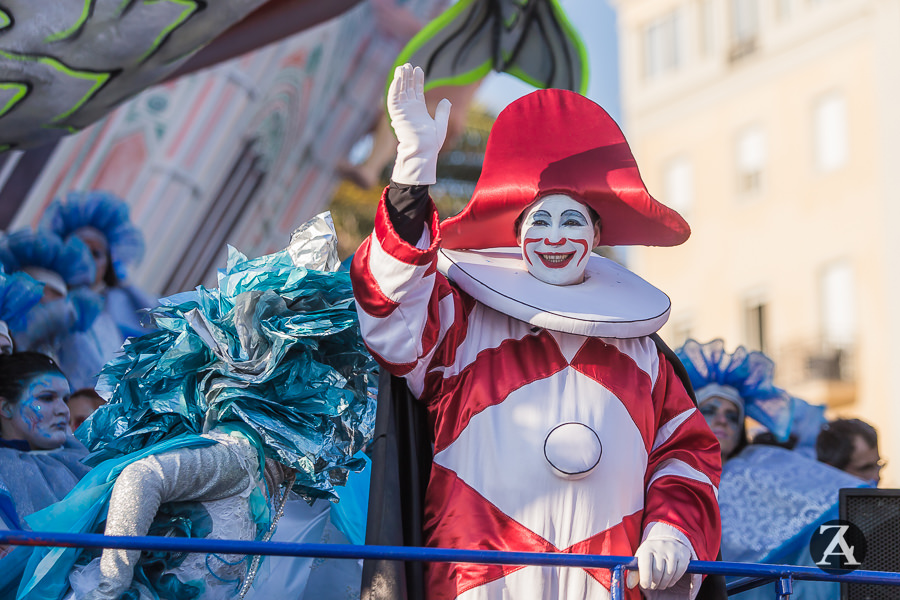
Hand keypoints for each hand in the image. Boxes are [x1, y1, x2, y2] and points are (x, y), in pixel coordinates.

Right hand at [388, 63, 450, 184]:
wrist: (423, 151)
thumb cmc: (431, 143)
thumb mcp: (441, 125)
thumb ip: (442, 112)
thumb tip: (447, 100)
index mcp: (419, 111)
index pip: (416, 92)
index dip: (417, 80)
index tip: (419, 69)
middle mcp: (409, 110)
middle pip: (407, 89)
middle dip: (407, 77)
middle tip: (408, 64)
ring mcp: (402, 112)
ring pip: (399, 92)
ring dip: (400, 80)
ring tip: (403, 67)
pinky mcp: (397, 116)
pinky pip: (393, 100)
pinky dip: (394, 89)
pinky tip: (398, 79)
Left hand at [626, 536, 691, 590]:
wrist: (668, 541)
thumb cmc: (651, 554)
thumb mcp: (641, 559)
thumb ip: (634, 572)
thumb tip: (629, 584)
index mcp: (647, 547)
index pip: (645, 564)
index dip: (645, 578)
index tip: (645, 585)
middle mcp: (660, 546)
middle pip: (658, 572)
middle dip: (654, 583)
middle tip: (653, 586)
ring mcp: (673, 550)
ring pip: (669, 574)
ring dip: (663, 583)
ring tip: (660, 584)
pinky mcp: (683, 555)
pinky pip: (679, 573)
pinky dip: (673, 580)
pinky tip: (669, 581)